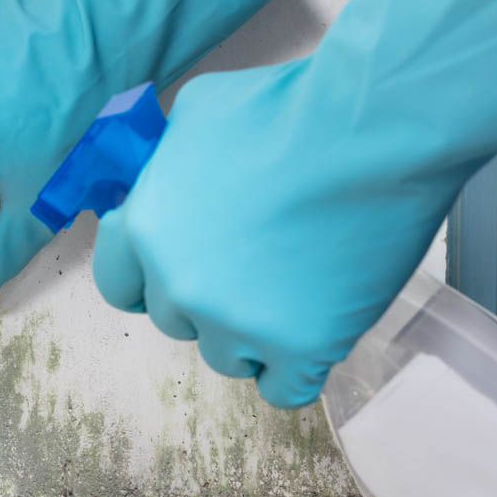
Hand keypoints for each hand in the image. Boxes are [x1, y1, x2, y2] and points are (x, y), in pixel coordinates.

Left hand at [93, 0, 496, 408]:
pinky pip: (283, 389)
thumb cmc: (292, 107)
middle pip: (176, 322)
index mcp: (145, 230)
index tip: (180, 273)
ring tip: (298, 286)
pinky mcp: (300, 347)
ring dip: (253, 335)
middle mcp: (180, 286)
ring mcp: (238, 323)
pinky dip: (296, 370)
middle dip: (209, 300)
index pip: (119, 284)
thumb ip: (165, 165)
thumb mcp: (197, 114)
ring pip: (227, 357)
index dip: (150, 278)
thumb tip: (159, 184)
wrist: (377, 125)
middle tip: (259, 264)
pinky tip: (316, 337)